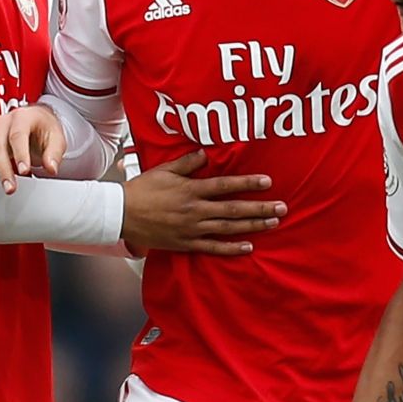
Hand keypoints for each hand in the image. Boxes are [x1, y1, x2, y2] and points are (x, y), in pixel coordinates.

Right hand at [0, 104, 64, 203]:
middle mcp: (0, 124)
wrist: (35, 121)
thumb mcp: (56, 137)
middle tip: (10, 189)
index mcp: (21, 117)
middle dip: (2, 170)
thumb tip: (51, 168)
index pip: (17, 134)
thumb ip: (54, 153)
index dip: (20, 153)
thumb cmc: (44, 129)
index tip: (25, 171)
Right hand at [119, 150, 282, 255]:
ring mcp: (192, 229)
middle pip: (233, 209)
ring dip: (252, 226)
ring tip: (272, 223)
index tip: (267, 182)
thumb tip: (205, 153)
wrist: (121, 214)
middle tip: (282, 208)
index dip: (247, 183)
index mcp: (191, 190)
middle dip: (260, 208)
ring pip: (228, 228)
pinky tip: (248, 247)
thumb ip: (186, 163)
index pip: (225, 186)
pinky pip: (213, 247)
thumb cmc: (141, 190)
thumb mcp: (164, 171)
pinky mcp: (186, 243)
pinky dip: (231, 248)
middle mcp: (195, 210)